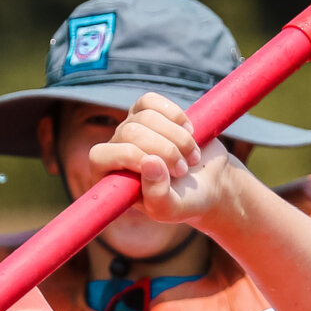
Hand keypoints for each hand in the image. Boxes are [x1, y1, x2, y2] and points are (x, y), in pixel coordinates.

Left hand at [87, 93, 243, 228]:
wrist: (209, 183)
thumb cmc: (185, 201)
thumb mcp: (171, 209)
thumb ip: (157, 195)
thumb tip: (149, 162)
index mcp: (110, 178)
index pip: (100, 155)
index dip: (129, 156)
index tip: (162, 169)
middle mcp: (116, 150)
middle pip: (130, 132)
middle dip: (164, 150)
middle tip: (183, 170)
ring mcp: (131, 128)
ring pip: (145, 116)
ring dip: (177, 137)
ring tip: (191, 157)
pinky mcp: (148, 112)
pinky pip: (152, 100)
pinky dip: (175, 115)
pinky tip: (188, 131)